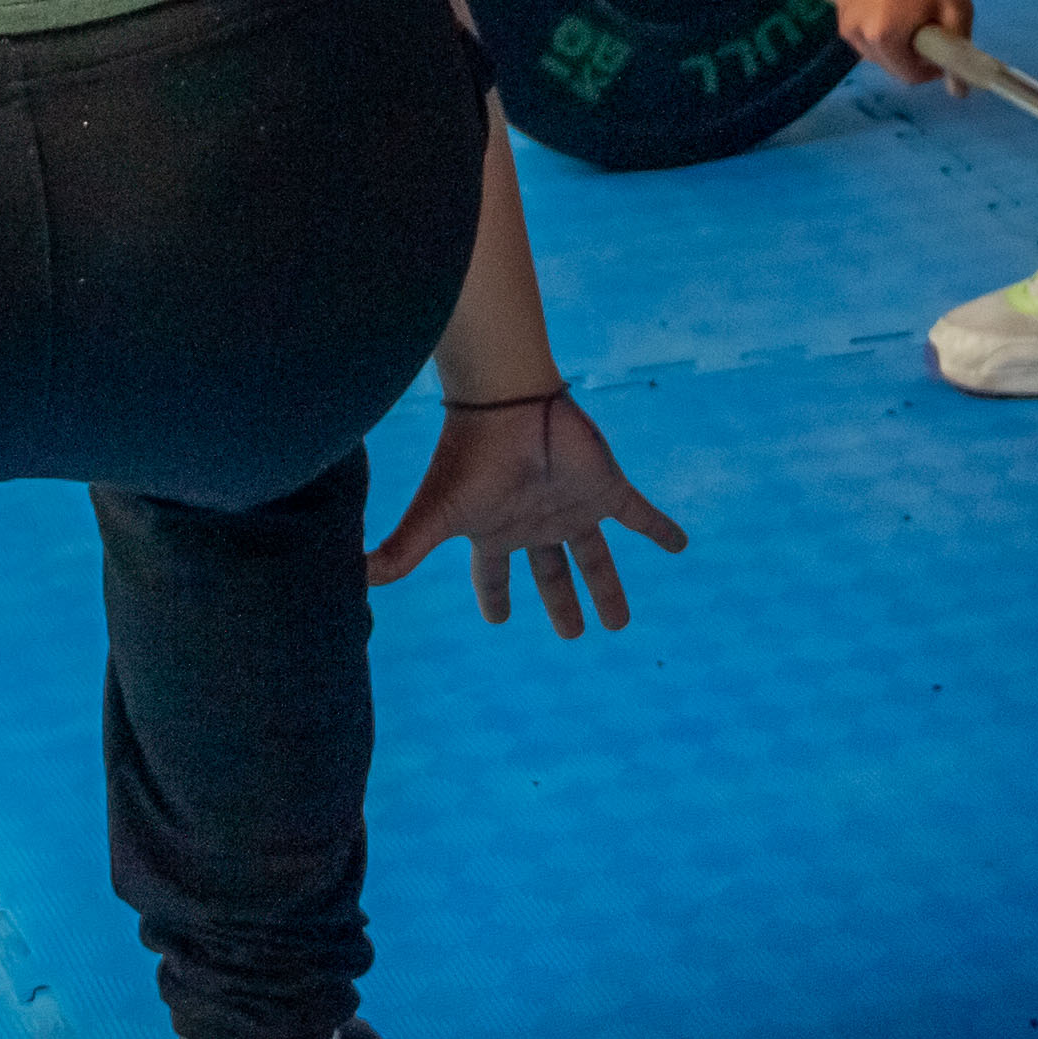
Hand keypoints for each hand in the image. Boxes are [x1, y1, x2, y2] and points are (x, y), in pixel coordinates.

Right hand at [364, 392, 687, 635]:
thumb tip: (357, 582)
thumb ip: (402, 550)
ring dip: (608, 588)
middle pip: (551, 575)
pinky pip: (638, 514)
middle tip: (574, 636)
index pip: (496, 577)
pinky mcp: (605, 488)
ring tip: (620, 623)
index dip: (497, 599)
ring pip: (595, 556)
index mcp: (499, 533)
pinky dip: (659, 529)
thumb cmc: (467, 456)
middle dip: (562, 605)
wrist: (507, 403)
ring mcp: (572, 507)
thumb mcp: (435, 515)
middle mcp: (537, 524)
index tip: (499, 620)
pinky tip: (680, 545)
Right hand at [833, 0, 970, 87]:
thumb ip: (956, 56)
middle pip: (887, 62)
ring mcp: (844, 11)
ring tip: (911, 9)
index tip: (944, 49)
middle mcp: (856, 30)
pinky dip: (877, 19)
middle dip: (911, 54)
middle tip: (930, 27)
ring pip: (872, 44)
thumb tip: (958, 93)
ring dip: (892, 38)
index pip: (908, 75)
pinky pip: (860, 22)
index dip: (931, 69)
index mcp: (884, 37)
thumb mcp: (957, 11)